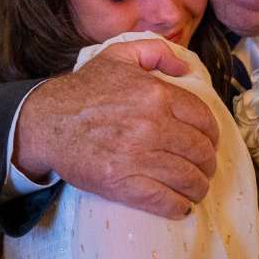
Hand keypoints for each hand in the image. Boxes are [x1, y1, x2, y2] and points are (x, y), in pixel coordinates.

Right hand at [13, 38, 219, 218]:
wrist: (47, 121)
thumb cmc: (83, 90)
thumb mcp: (119, 55)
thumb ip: (155, 51)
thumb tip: (184, 68)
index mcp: (157, 94)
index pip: (204, 121)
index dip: (211, 136)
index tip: (207, 145)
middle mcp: (153, 125)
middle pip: (200, 152)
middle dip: (206, 164)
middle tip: (203, 170)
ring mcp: (138, 156)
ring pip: (187, 178)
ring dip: (197, 188)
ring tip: (194, 190)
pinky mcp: (122, 182)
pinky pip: (165, 200)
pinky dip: (178, 206)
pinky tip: (179, 206)